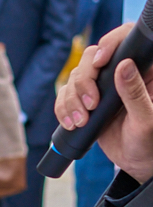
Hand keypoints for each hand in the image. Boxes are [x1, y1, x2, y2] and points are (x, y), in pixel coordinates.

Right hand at [56, 23, 152, 183]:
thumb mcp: (147, 122)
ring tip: (81, 122)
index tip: (101, 62)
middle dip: (84, 82)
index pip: (125, 42)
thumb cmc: (151, 144)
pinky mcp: (85, 99)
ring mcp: (101, 86)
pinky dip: (63, 108)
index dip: (110, 43)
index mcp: (144, 73)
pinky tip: (72, 123)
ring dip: (72, 100)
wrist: (136, 164)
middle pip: (91, 58)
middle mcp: (120, 74)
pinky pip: (65, 94)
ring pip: (75, 77)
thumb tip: (124, 66)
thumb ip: (136, 94)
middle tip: (90, 105)